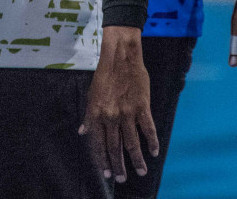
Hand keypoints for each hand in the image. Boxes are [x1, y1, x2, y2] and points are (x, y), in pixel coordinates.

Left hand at [80, 26, 158, 184]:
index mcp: (97, 114)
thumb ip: (89, 116)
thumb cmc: (104, 75)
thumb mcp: (91, 95)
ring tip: (140, 172)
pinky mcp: (141, 107)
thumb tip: (82, 132)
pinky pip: (148, 129)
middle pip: (115, 147)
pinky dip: (152, 142)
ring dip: (136, 160)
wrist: (120, 57)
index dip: (102, 160)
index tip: (106, 173)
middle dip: (118, 166)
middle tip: (122, 179)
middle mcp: (110, 117)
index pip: (98, 143)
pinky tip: (154, 152)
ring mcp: (127, 113)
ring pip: (132, 143)